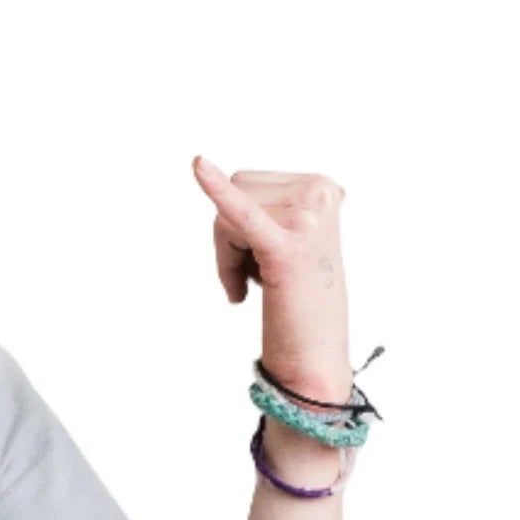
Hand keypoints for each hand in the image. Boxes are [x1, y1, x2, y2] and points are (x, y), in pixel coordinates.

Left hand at [191, 156, 350, 396]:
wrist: (315, 354)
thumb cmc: (297, 298)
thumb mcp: (291, 239)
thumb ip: (271, 206)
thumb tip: (206, 167)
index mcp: (322, 186)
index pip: (249, 184)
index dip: (238, 224)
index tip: (259, 258)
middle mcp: (319, 194)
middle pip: (237, 191)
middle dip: (230, 238)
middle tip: (253, 277)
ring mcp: (306, 220)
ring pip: (226, 217)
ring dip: (230, 258)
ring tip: (258, 285)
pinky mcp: (287, 249)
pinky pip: (242, 215)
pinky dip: (216, 191)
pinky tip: (198, 165)